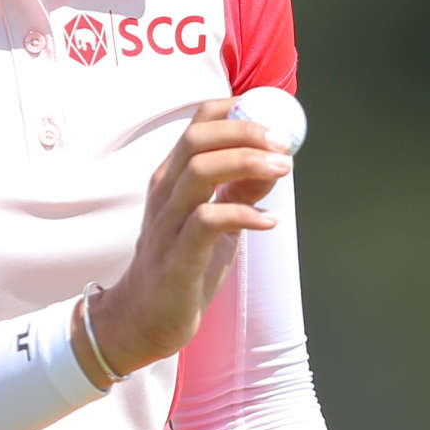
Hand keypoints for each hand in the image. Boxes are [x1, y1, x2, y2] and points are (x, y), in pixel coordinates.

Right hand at [78, 98, 290, 380]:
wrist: (145, 318)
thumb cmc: (182, 265)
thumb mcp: (213, 220)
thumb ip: (238, 190)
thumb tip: (276, 162)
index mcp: (171, 177)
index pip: (197, 125)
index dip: (235, 110)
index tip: (272, 112)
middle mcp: (165, 192)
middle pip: (198, 139)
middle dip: (245, 132)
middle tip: (283, 143)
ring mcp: (167, 222)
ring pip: (200, 171)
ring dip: (247, 163)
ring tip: (283, 169)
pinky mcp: (177, 256)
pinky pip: (208, 221)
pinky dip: (242, 213)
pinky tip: (268, 219)